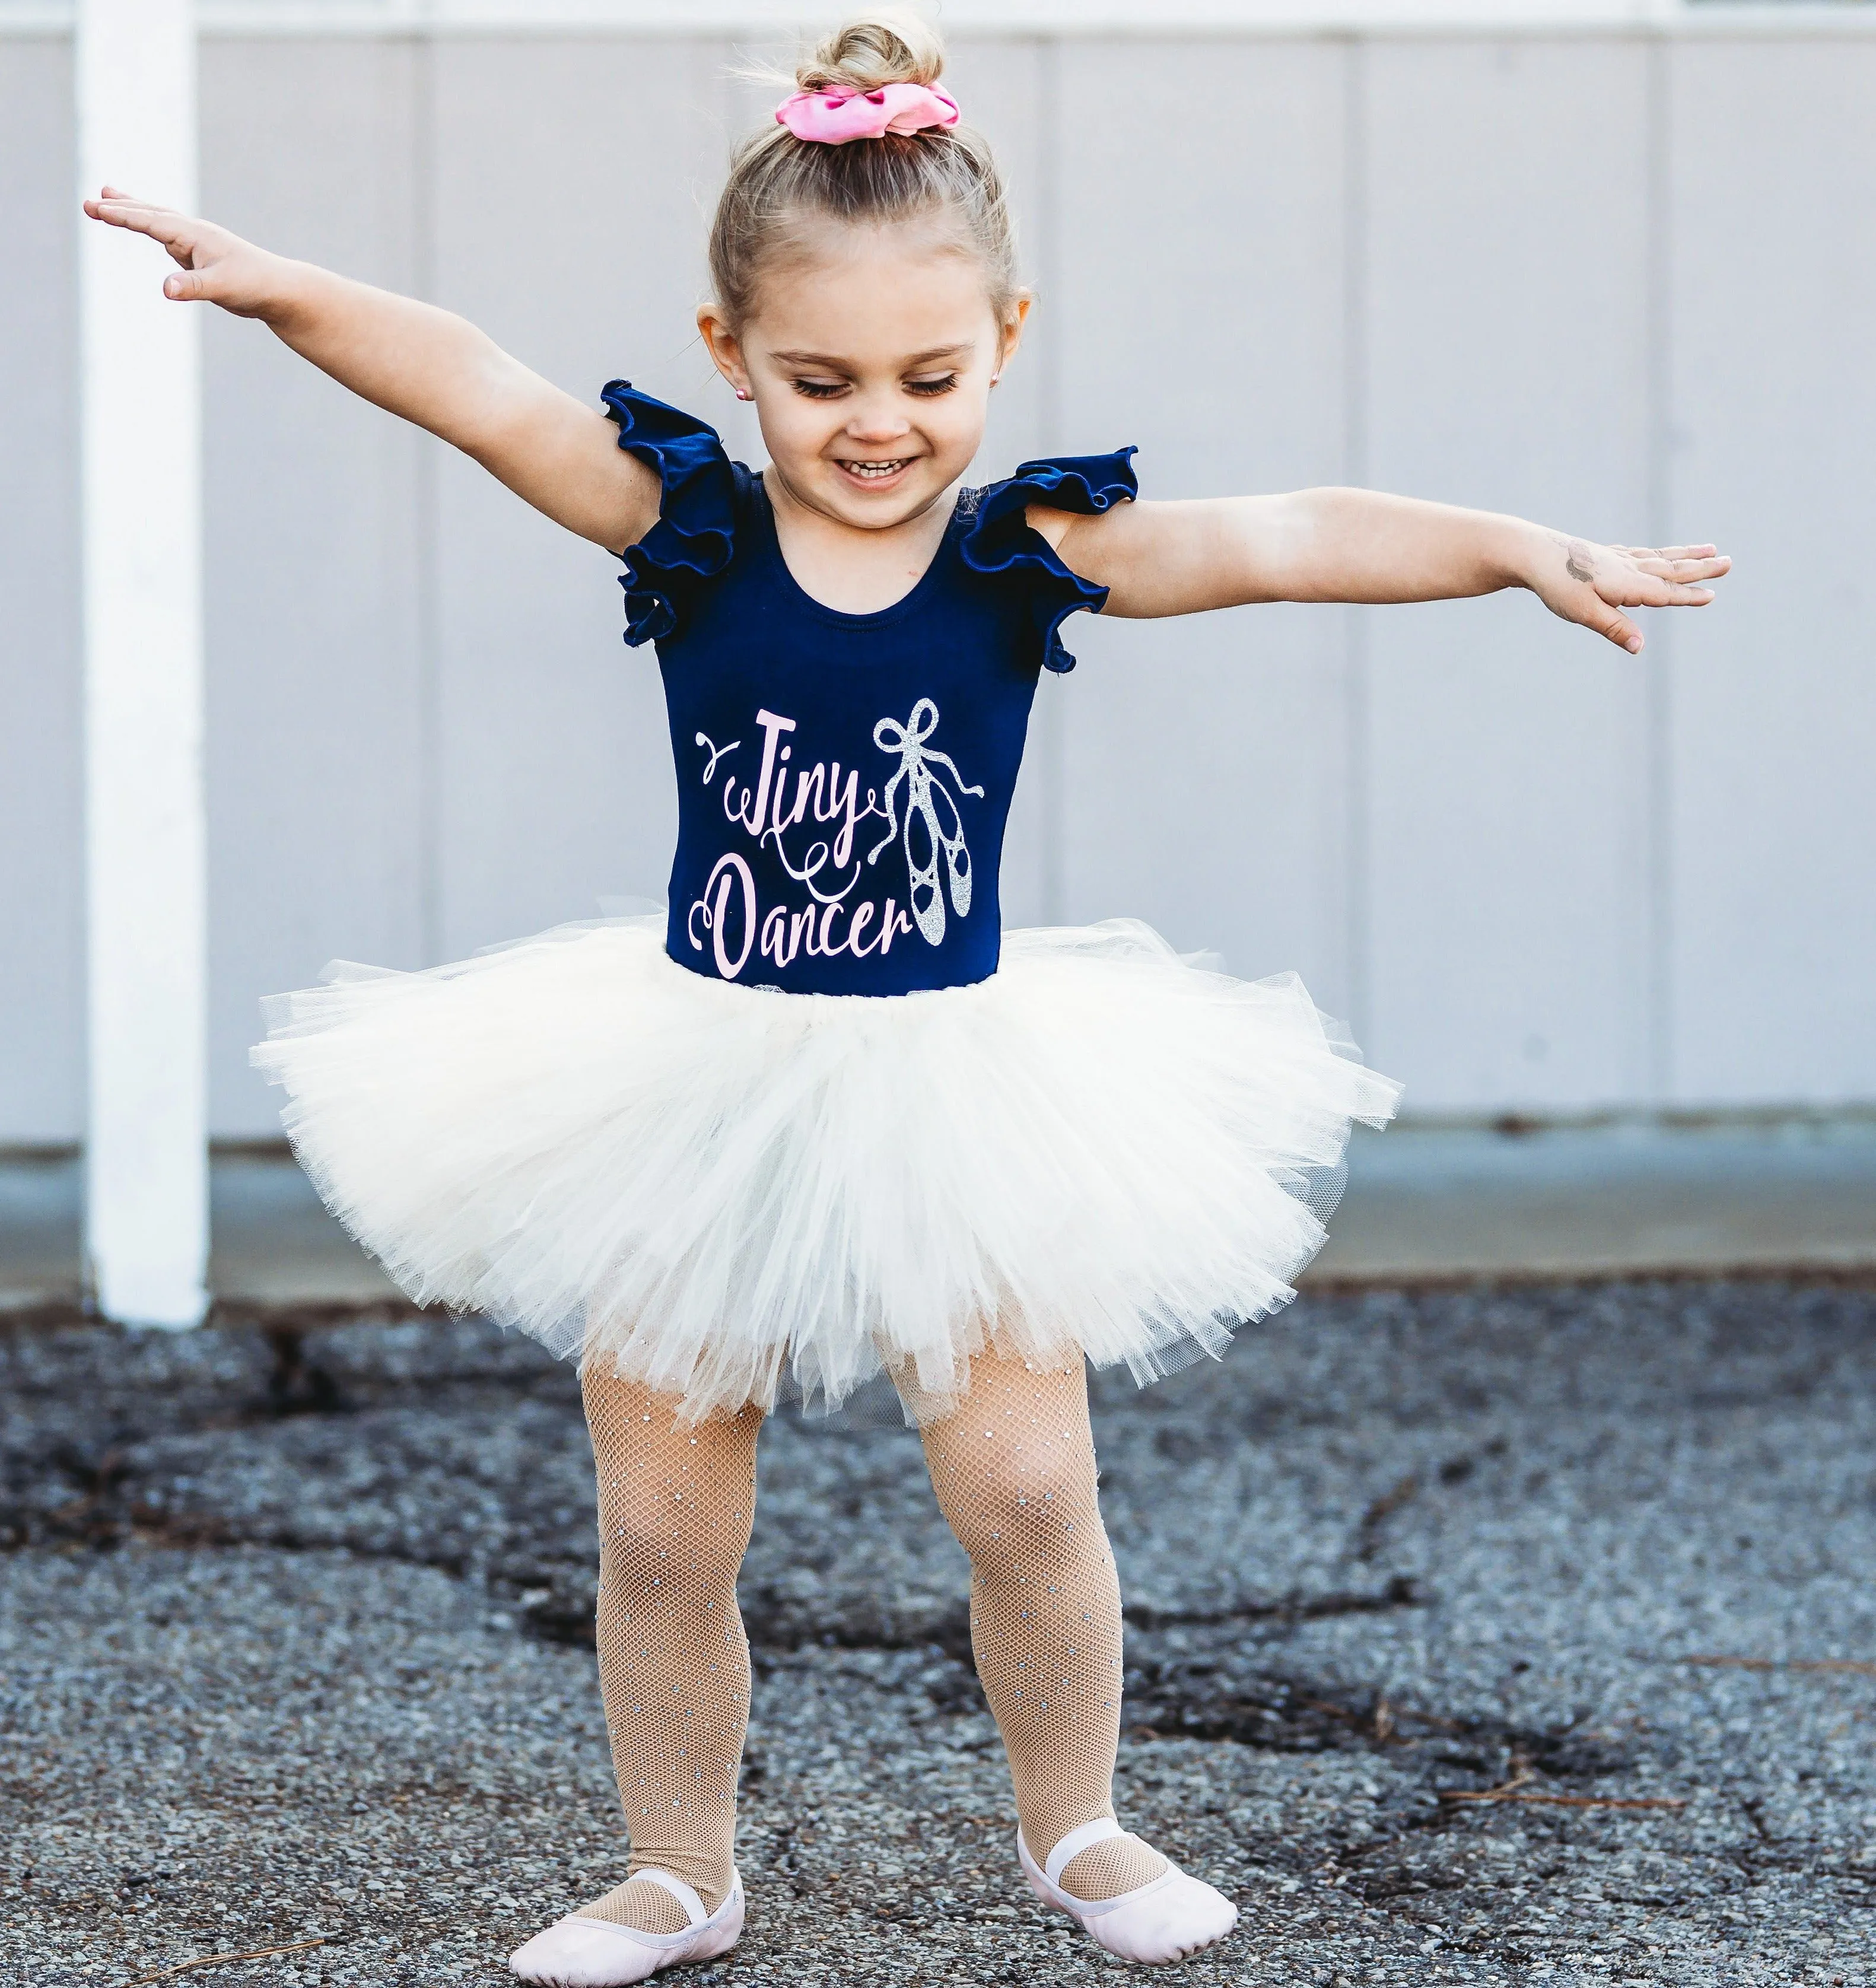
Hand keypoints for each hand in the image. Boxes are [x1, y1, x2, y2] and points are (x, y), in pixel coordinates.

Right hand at [83, 186, 288, 318]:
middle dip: (119, 208)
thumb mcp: (222, 288)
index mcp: (195, 235)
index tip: (95, 209)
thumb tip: (167, 289)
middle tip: (89, 202)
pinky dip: (151, 227)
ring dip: (133, 209)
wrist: (280, 290)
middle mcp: (194, 233)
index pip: (151, 221)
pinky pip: (168, 237)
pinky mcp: (201, 257)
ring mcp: (196, 243)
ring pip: (158, 220)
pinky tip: (146, 227)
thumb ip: (193, 287)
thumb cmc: (255, 286)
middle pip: (150, 214)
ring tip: (108, 196)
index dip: (121, 216)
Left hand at [1525, 530, 1730, 653]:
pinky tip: (1660, 553)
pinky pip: (1641, 552)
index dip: (1689, 595)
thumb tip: (1641, 647)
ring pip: (1660, 556)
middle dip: (1701, 567)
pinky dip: (1658, 552)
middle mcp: (1627, 567)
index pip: (1665, 592)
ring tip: (1710, 548)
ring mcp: (1617, 558)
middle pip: (1671, 568)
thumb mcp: (1585, 613)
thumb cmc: (1557, 586)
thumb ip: (1615, 629)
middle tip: (1729, 562)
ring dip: (1686, 554)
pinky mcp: (1605, 554)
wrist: (1533, 554)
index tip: (1713, 595)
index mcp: (1627, 583)